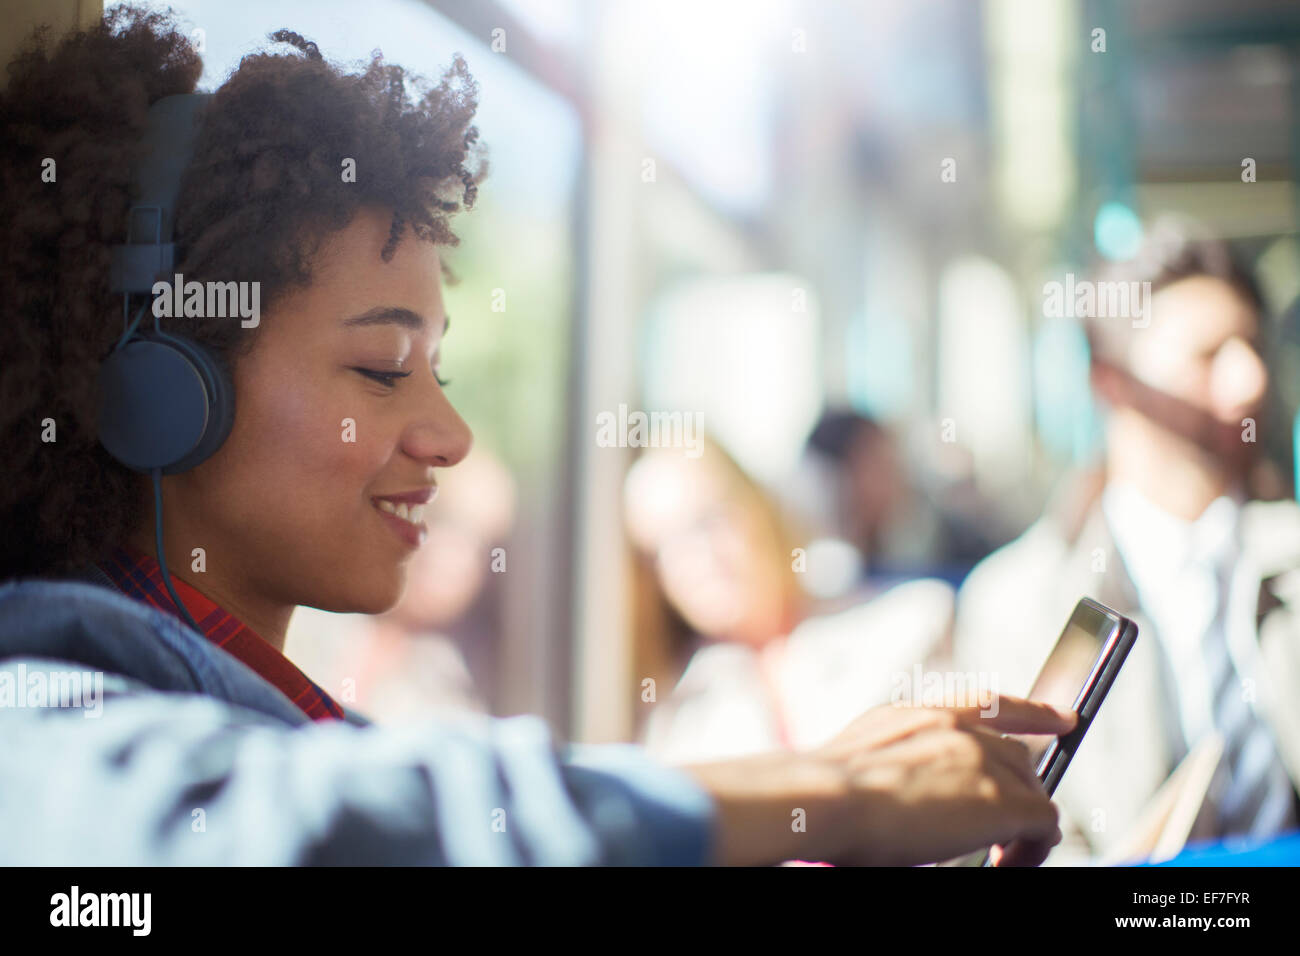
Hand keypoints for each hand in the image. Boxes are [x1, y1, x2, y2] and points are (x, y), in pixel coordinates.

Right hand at [684, 695, 1074, 865]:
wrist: (824, 797)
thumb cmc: (820, 792)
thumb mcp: (858, 757)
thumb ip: (892, 758)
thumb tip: (900, 790)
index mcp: (917, 715)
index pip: (989, 703)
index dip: (1032, 710)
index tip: (1062, 717)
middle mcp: (955, 727)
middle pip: (1017, 756)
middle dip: (1020, 789)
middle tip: (1003, 832)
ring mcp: (980, 760)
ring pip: (1033, 789)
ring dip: (1022, 824)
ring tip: (1001, 856)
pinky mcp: (1000, 800)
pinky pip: (1045, 824)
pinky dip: (1034, 848)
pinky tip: (1009, 863)